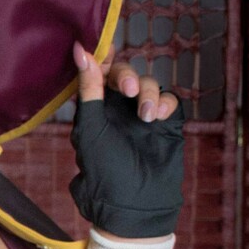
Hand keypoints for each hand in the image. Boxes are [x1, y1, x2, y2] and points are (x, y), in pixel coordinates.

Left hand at [69, 38, 184, 238]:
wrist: (137, 204)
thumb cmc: (106, 171)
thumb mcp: (92, 130)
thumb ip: (89, 91)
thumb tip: (80, 49)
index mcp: (94, 110)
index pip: (97, 75)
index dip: (101, 57)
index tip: (105, 45)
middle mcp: (117, 110)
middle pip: (124, 74)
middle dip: (127, 76)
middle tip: (130, 90)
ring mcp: (142, 115)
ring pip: (148, 84)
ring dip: (149, 93)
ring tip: (147, 117)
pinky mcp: (166, 123)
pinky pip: (168, 100)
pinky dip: (165, 103)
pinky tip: (159, 118)